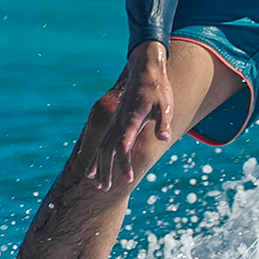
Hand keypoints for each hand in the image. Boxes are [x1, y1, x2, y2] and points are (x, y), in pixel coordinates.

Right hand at [89, 40, 176, 187]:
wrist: (145, 70)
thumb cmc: (157, 88)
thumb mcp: (165, 105)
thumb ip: (163, 122)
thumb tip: (164, 137)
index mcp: (132, 119)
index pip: (125, 145)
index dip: (125, 162)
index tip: (128, 178)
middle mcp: (120, 122)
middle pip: (108, 150)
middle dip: (106, 170)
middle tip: (105, 189)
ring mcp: (116, 122)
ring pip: (102, 147)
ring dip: (99, 166)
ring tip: (97, 185)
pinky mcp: (116, 122)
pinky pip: (103, 142)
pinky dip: (97, 156)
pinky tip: (93, 170)